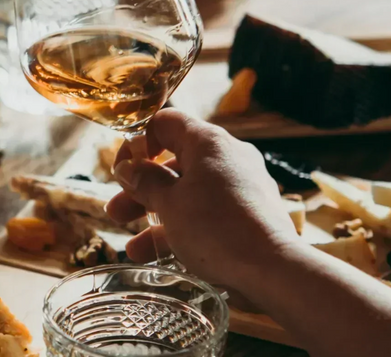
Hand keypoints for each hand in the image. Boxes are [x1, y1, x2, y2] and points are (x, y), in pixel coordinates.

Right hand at [105, 109, 297, 286]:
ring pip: (190, 192)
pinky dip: (184, 229)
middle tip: (118, 209)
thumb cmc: (217, 228)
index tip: (122, 169)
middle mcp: (229, 156)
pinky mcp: (251, 213)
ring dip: (158, 215)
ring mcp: (243, 185)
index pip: (165, 122)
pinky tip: (159, 257)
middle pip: (175, 161)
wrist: (272, 268)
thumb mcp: (170, 204)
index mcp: (209, 142)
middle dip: (143, 188)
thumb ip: (145, 182)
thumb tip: (128, 168)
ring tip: (133, 246)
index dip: (138, 142)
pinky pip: (209, 213)